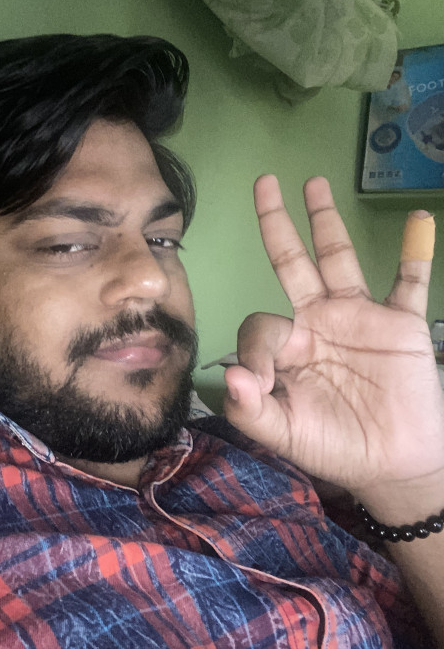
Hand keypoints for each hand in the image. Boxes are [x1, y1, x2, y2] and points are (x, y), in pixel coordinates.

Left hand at [224, 174, 443, 494]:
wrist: (393, 466)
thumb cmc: (335, 447)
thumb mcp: (285, 435)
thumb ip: (250, 410)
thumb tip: (230, 374)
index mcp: (287, 346)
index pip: (259, 323)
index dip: (253, 349)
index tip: (259, 382)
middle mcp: (318, 320)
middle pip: (291, 262)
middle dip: (276, 223)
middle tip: (264, 182)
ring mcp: (360, 316)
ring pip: (339, 258)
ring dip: (327, 220)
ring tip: (314, 182)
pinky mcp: (400, 323)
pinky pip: (410, 281)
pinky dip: (416, 252)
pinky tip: (418, 220)